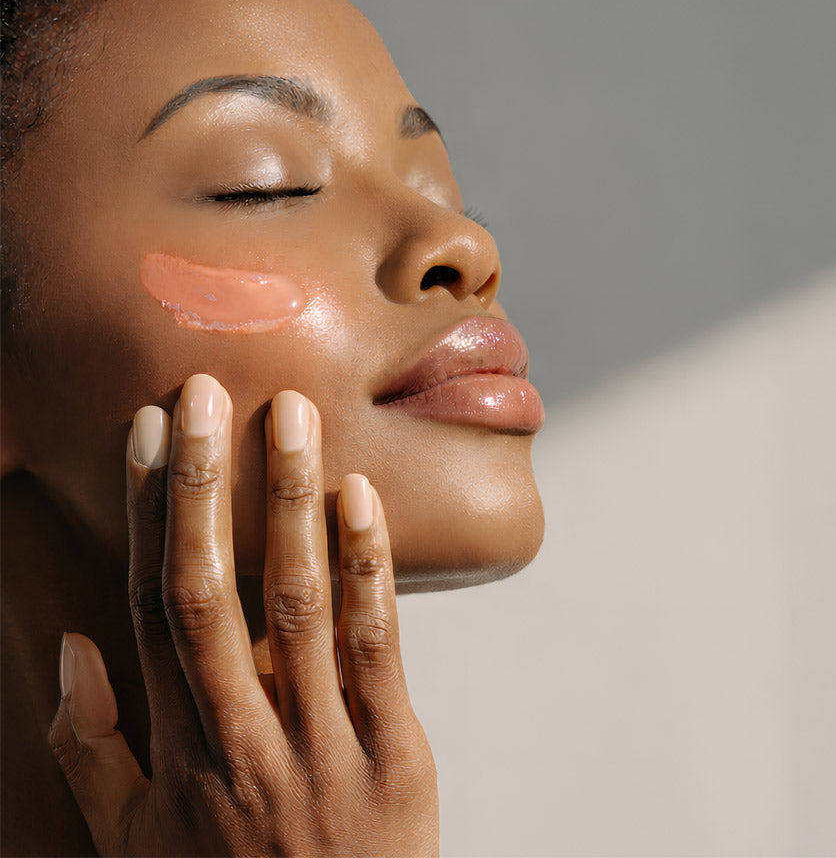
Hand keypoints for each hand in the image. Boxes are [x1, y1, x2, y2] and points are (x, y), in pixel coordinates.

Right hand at [48, 373, 437, 856]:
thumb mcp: (133, 843)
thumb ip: (93, 751)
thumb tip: (73, 646)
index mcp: (178, 749)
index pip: (154, 605)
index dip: (150, 514)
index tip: (151, 433)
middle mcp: (242, 734)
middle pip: (214, 589)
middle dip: (207, 484)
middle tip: (205, 392)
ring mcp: (321, 740)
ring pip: (299, 601)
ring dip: (292, 499)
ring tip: (293, 413)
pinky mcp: (393, 747)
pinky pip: (378, 643)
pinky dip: (368, 565)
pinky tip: (361, 495)